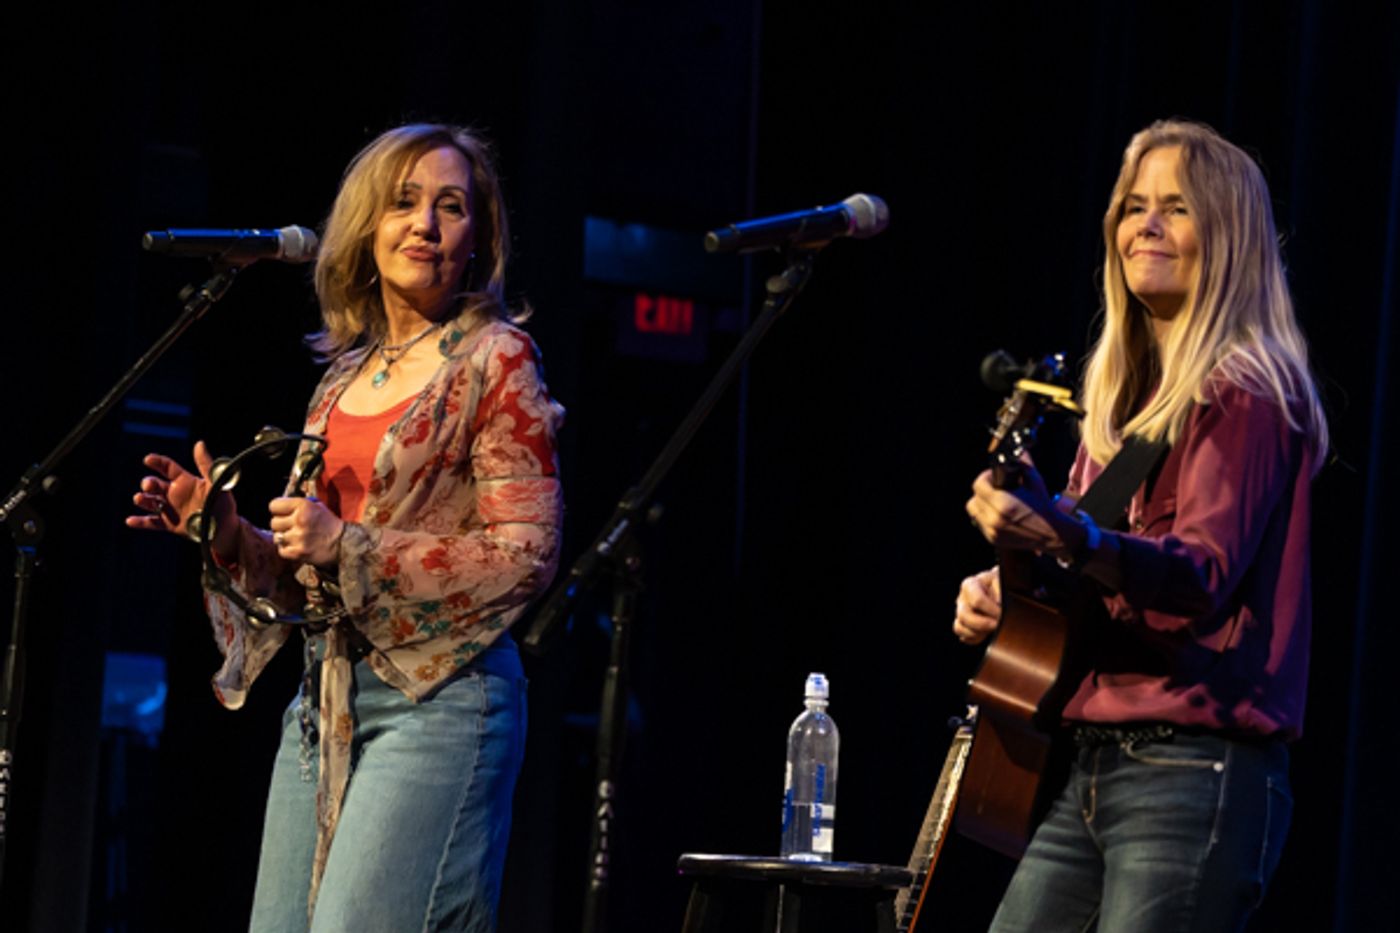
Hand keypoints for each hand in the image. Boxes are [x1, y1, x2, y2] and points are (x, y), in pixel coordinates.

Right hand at [127, 441, 237, 558]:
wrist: (225, 529)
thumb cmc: (223, 504)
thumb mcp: (216, 483)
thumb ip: (206, 465)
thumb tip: (199, 443)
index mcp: (185, 481)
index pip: (167, 467)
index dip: (157, 462)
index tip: (148, 459)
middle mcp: (174, 493)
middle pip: (154, 484)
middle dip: (148, 483)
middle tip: (149, 486)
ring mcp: (170, 509)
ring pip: (150, 502)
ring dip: (142, 500)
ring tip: (139, 499)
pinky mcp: (169, 524)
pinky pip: (152, 523)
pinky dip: (140, 522)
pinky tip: (130, 521)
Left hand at [268, 496, 344, 568]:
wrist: (343, 544)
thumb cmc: (328, 524)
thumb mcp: (316, 507)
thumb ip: (297, 505)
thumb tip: (279, 506)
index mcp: (304, 506)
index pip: (274, 505)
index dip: (278, 509)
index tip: (284, 513)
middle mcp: (299, 520)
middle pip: (273, 522)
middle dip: (282, 525)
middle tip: (292, 527)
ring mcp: (297, 538)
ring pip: (276, 537)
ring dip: (284, 538)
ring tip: (295, 537)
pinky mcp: (297, 553)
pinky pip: (281, 550)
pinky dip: (287, 549)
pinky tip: (297, 546)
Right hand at [954, 568, 1000, 644]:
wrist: (1001, 590)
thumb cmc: (1002, 584)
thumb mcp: (1002, 582)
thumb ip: (1000, 591)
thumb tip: (998, 603)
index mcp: (970, 584)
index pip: (977, 600)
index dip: (991, 610)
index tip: (1002, 613)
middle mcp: (962, 598)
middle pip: (964, 615)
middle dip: (983, 624)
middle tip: (998, 624)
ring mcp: (960, 612)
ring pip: (959, 627)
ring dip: (976, 632)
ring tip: (991, 630)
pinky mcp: (963, 624)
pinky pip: (962, 635)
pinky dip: (973, 638)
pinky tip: (985, 634)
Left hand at [965, 465, 1079, 556]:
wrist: (1051, 533)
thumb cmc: (1043, 507)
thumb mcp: (1035, 481)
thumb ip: (1024, 463)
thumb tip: (1019, 449)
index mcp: (1004, 503)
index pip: (978, 485)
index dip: (985, 477)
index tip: (992, 476)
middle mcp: (995, 518)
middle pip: (974, 499)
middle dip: (982, 491)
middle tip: (994, 488)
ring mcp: (992, 530)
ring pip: (974, 511)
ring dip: (981, 504)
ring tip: (994, 500)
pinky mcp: (992, 539)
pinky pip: (980, 523)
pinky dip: (985, 516)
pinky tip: (997, 512)